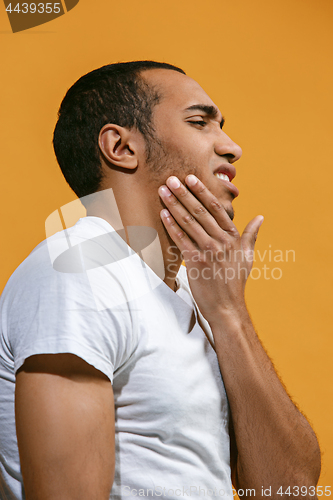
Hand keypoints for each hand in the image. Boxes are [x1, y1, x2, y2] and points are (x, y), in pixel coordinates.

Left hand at [158, 174, 263, 322]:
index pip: (217, 209)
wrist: (227, 307)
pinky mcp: (195, 262)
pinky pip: (181, 240)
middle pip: (200, 212)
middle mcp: (221, 242)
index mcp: (233, 238)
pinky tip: (163, 213)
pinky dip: (171, 226)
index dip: (203, 192)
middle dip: (185, 194)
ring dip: (174, 205)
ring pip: (189, 223)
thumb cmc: (235, 282)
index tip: (191, 179)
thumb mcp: (247, 257)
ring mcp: (208, 251)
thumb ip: (250, 235)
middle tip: (172, 178)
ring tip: (163, 191)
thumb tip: (261, 217)